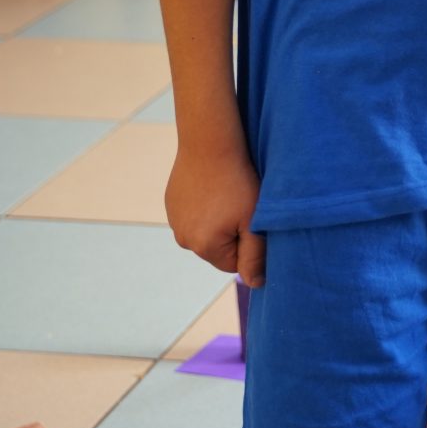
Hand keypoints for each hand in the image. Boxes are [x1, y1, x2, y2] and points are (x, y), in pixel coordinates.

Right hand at [165, 138, 264, 286]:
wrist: (210, 143)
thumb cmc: (238, 182)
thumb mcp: (254, 221)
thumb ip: (255, 257)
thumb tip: (255, 284)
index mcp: (203, 247)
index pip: (232, 264)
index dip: (247, 245)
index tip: (252, 220)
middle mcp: (182, 239)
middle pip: (217, 249)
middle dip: (232, 234)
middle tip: (242, 205)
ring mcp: (173, 220)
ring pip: (204, 231)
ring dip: (217, 220)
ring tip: (227, 194)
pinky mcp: (171, 202)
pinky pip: (193, 214)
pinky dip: (204, 206)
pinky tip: (213, 187)